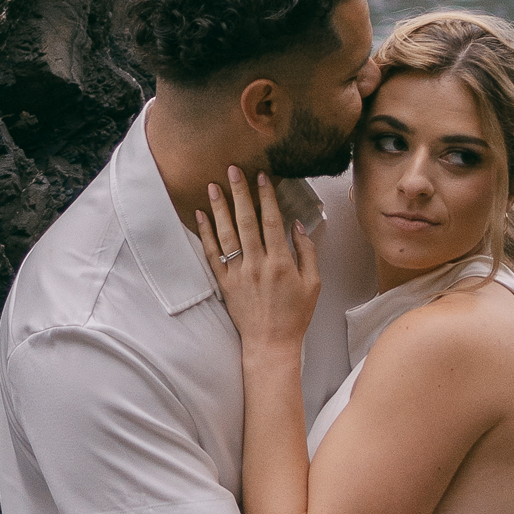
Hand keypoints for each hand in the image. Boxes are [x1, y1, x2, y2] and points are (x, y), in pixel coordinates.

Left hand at [197, 166, 319, 352]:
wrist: (271, 343)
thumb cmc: (295, 315)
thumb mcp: (313, 283)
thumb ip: (307, 252)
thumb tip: (297, 226)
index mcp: (281, 262)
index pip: (271, 221)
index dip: (266, 197)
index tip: (261, 177)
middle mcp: (257, 264)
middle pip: (246, 221)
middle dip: (240, 193)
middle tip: (233, 170)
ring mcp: (238, 273)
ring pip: (226, 233)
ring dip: (219, 208)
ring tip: (214, 186)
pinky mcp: (224, 283)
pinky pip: (212, 254)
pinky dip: (205, 234)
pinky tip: (201, 216)